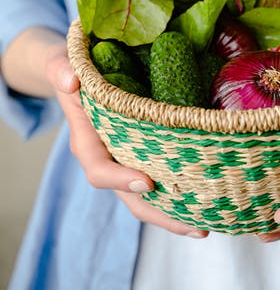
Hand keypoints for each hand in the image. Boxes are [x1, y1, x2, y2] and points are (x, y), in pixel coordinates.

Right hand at [46, 41, 207, 237]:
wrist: (76, 73)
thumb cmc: (72, 68)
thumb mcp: (61, 63)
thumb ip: (62, 69)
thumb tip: (72, 80)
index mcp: (86, 141)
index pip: (99, 169)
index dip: (119, 179)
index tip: (146, 182)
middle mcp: (108, 158)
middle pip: (131, 196)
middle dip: (161, 214)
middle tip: (196, 226)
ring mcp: (126, 160)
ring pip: (148, 196)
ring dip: (176, 213)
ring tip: (207, 222)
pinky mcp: (144, 154)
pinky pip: (161, 177)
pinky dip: (180, 192)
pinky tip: (207, 199)